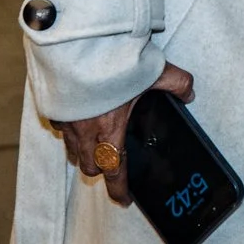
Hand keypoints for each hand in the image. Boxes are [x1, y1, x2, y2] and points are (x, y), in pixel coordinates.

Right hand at [52, 62, 195, 206]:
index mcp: (110, 132)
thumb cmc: (113, 63)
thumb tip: (189, 94)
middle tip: (112, 163)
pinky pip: (60, 127)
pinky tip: (79, 116)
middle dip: (100, 169)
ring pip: (72, 150)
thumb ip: (177, 84)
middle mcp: (85, 133)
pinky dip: (69, 128)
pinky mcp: (54, 107)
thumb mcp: (154, 71)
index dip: (119, 189)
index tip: (124, 198)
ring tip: (95, 142)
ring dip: (83, 151)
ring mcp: (67, 122)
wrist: (77, 45)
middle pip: (90, 166)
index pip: (115, 172)